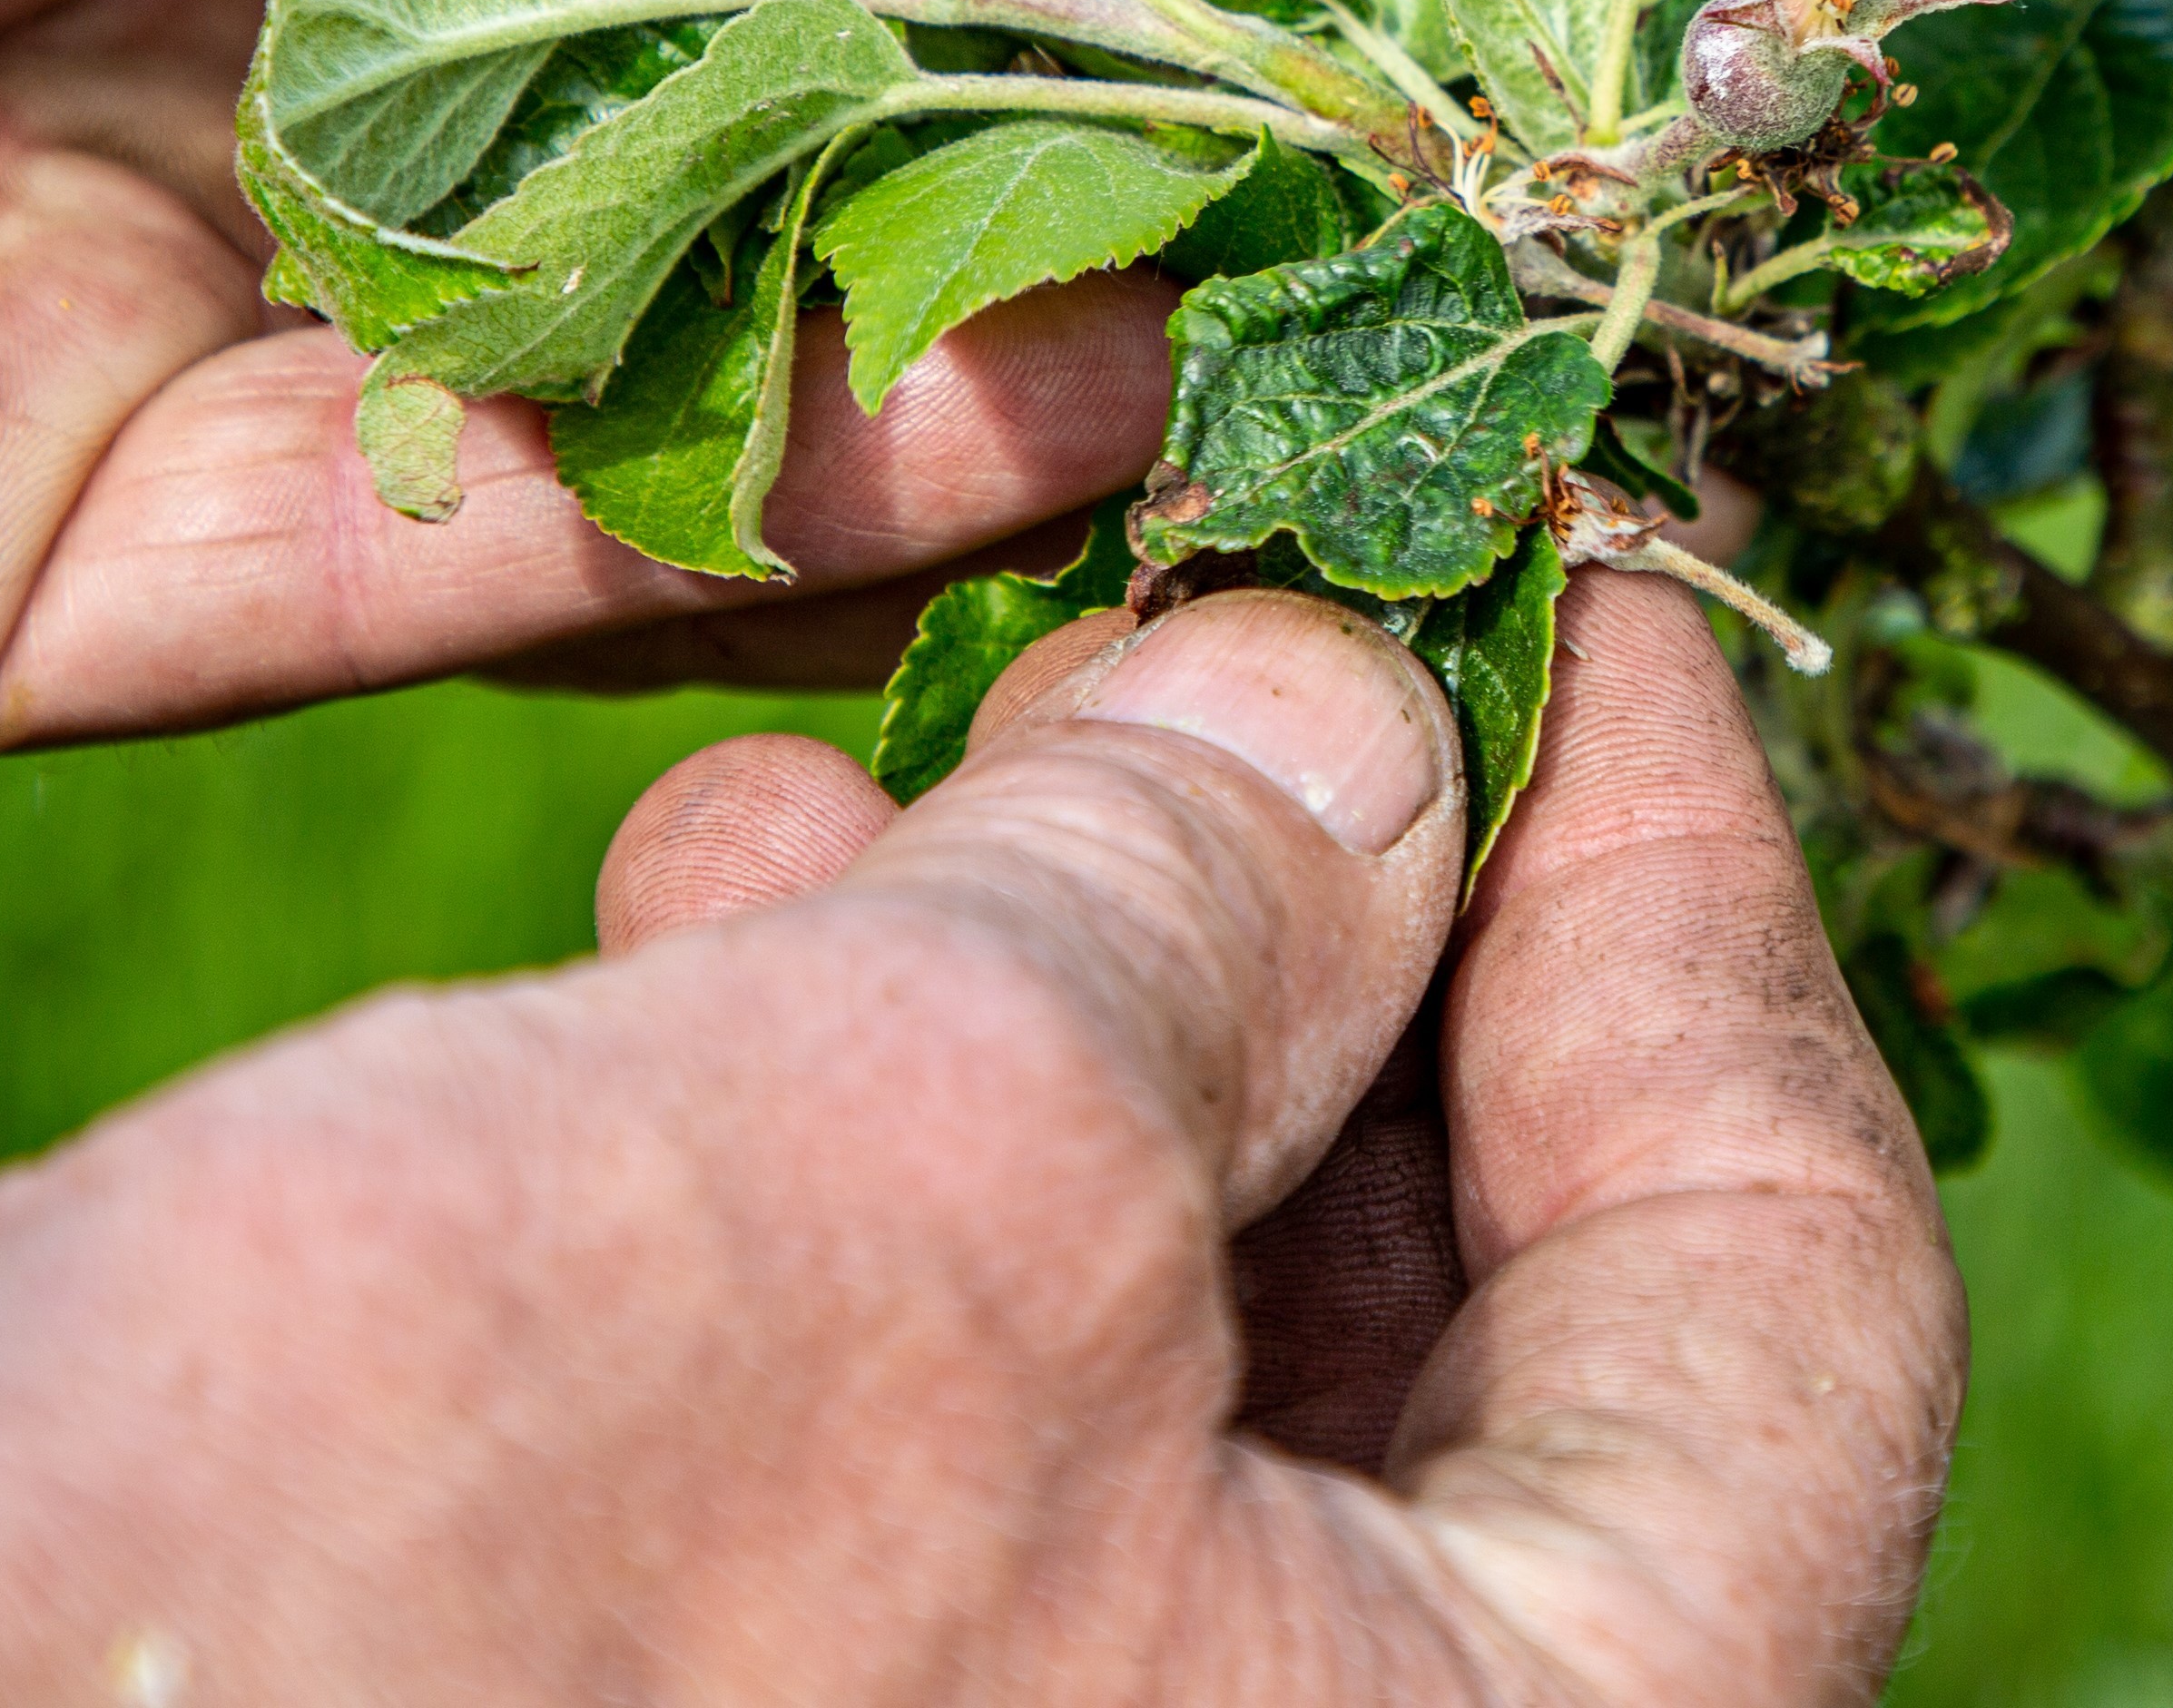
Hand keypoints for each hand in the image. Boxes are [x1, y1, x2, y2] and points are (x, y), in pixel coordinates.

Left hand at [0, 0, 1416, 782]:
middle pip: (788, 19)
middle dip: (1113, 37)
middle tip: (1421, 68)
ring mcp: (145, 248)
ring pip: (685, 312)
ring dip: (1001, 300)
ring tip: (1296, 279)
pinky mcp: (22, 567)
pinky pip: (468, 557)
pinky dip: (747, 511)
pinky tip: (1010, 434)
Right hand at [0, 572, 1966, 1704]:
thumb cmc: (376, 1608)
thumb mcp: (900, 1160)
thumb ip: (1214, 906)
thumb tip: (1365, 710)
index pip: (1796, 1293)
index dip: (1704, 880)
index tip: (1573, 568)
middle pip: (1504, 1341)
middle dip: (1342, 932)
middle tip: (1193, 624)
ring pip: (1183, 1387)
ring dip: (1064, 1026)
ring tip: (828, 777)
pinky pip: (938, 1477)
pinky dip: (869, 1196)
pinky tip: (686, 964)